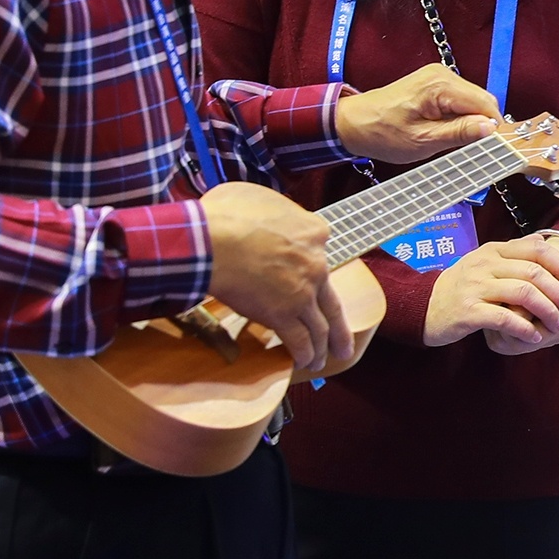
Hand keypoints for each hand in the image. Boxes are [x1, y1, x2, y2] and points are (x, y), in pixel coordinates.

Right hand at [203, 182, 348, 375]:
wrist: (213, 241)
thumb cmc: (226, 215)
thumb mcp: (256, 196)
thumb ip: (270, 208)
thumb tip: (262, 213)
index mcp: (313, 231)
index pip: (322, 248)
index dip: (315, 262)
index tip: (313, 275)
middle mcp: (316, 264)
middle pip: (332, 300)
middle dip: (340, 326)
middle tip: (345, 342)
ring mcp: (303, 293)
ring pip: (322, 326)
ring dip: (326, 346)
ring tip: (328, 358)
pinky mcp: (285, 315)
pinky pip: (300, 341)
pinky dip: (305, 354)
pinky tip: (305, 363)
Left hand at [338, 65, 498, 163]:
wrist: (354, 122)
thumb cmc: (383, 133)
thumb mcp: (424, 140)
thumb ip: (460, 133)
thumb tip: (491, 129)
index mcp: (440, 86)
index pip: (485, 105)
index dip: (493, 129)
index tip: (491, 151)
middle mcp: (443, 75)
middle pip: (483, 101)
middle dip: (482, 125)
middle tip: (471, 150)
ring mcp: (439, 77)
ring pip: (474, 101)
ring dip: (471, 122)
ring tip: (454, 141)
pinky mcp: (436, 83)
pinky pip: (461, 100)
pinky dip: (461, 116)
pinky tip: (448, 131)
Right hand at [424, 237, 558, 353]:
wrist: (422, 306)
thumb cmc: (459, 287)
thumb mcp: (484, 263)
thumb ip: (512, 253)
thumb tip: (542, 241)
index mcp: (493, 250)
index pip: (536, 249)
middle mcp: (485, 265)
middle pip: (535, 273)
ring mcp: (475, 288)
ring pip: (524, 294)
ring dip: (548, 312)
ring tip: (558, 325)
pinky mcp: (468, 312)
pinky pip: (504, 318)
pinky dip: (524, 328)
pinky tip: (533, 336)